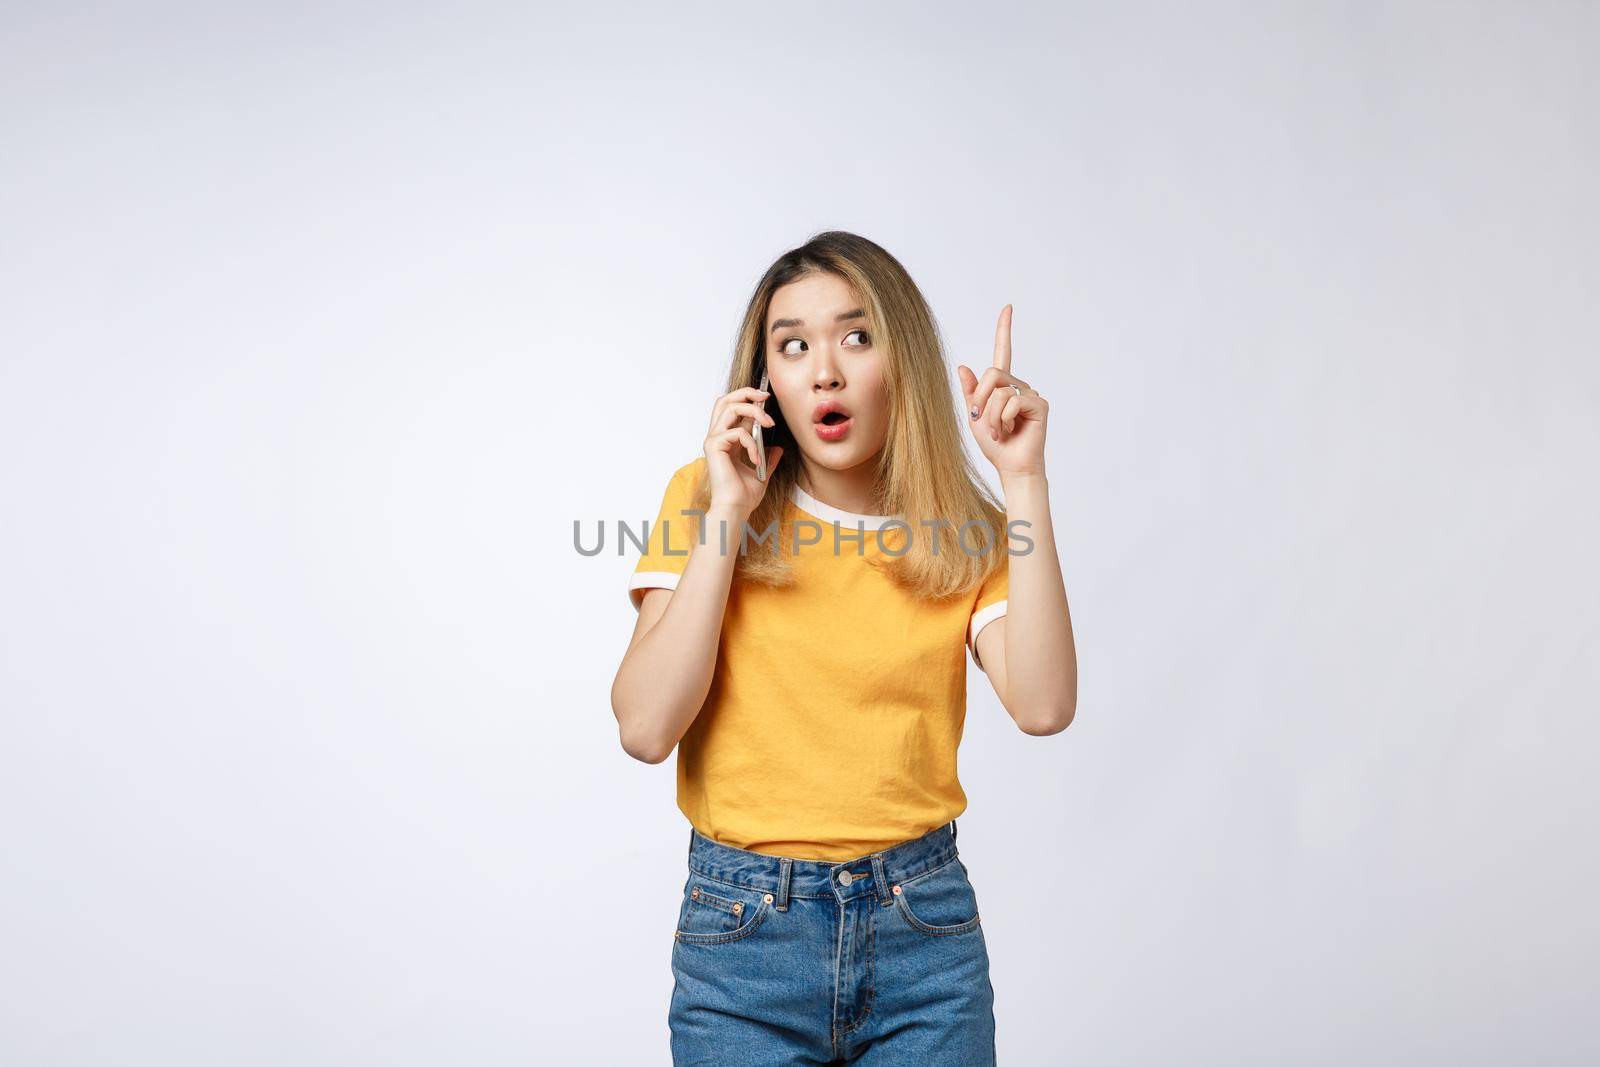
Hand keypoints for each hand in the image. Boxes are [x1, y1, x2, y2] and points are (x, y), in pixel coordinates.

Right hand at [703, 384, 782, 514]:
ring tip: (769, 424)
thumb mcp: (761, 472)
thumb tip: (777, 449)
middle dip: (747, 392)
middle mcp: (717, 437)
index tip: (767, 400)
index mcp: (725, 441)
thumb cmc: (744, 496)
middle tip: (766, 396)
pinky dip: (752, 443)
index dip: (748, 399)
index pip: (732, 408)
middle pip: (725, 400)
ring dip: (754, 412)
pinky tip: (757, 459)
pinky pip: (737, 432)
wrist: (735, 509)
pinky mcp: (714, 446)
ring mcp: (713, 440)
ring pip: (730, 408)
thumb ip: (767, 458)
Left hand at [957, 304, 1047, 475]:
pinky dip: (1004, 419)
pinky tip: (1011, 431)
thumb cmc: (995, 445)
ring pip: (1000, 391)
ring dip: (992, 415)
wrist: (1010, 466)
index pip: (1003, 352)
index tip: (1008, 307)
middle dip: (981, 400)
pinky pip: (1012, 401)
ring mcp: (1031, 394)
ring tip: (1000, 431)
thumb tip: (963, 366)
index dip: (1004, 329)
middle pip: (992, 374)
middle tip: (984, 421)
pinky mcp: (1040, 405)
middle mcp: (1018, 386)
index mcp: (1002, 386)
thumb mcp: (975, 416)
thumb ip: (971, 392)